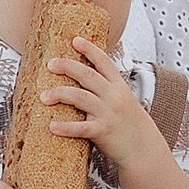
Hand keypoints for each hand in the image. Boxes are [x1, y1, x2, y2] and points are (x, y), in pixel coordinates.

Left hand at [39, 30, 156, 163]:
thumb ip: (107, 89)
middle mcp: (113, 97)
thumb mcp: (124, 99)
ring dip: (60, 94)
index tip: (75, 40)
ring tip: (44, 96)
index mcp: (119, 86)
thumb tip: (85, 78)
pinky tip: (52, 126)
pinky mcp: (103, 131)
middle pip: (88, 75)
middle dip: (68, 66)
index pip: (104, 62)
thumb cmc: (130, 124)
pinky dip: (66, 127)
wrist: (143, 148)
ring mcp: (108, 113)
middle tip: (51, 64)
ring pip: (81, 97)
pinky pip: (81, 128)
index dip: (90, 49)